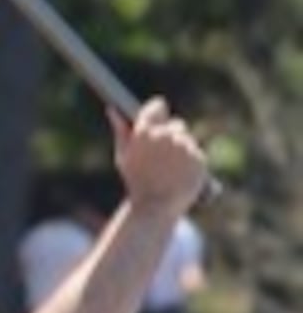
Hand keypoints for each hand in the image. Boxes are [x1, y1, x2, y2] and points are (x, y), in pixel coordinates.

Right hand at [114, 99, 211, 215]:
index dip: (158, 111)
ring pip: (186, 138)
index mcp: (145, 132)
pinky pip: (196, 152)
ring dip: (181, 148)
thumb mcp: (124, 156)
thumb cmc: (136, 181)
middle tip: (163, 152)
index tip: (158, 115)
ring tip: (171, 167)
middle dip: (171, 134)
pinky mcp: (199, 157)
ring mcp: (184, 146)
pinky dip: (191, 160)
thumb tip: (114, 110)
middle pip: (175, 124)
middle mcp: (166, 135)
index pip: (158, 106)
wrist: (156, 206)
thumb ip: (121, 131)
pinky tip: (181, 172)